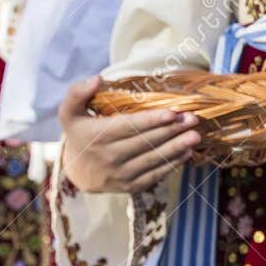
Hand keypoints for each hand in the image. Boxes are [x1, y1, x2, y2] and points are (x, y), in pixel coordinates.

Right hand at [58, 75, 201, 193]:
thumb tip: (97, 78)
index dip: (151, 120)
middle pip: (145, 142)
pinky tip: (186, 152)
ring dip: (176, 148)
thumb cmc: (79, 134)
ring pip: (152, 159)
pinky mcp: (129, 186)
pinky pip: (154, 175)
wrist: (75, 172)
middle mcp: (108, 158)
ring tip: (195, 136)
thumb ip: (77, 93)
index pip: (128, 127)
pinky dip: (171, 164)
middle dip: (171, 131)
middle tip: (193, 119)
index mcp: (96, 136)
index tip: (173, 112)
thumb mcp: (70, 112)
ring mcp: (119, 175)